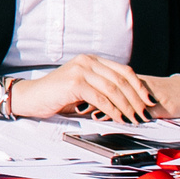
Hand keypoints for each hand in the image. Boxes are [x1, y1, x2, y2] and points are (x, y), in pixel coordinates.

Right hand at [17, 54, 159, 122]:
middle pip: (121, 80)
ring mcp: (80, 70)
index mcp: (91, 60)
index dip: (138, 86)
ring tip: (134, 118)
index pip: (123, 70)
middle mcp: (87, 61)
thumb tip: (127, 100)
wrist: (31, 97)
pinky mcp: (74, 83)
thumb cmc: (55, 95)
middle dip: (136, 99)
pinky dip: (112, 109)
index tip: (148, 100)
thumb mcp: (82, 87)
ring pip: (113, 89)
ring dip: (127, 106)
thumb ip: (101, 87)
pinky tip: (118, 118)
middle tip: (144, 113)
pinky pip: (100, 97)